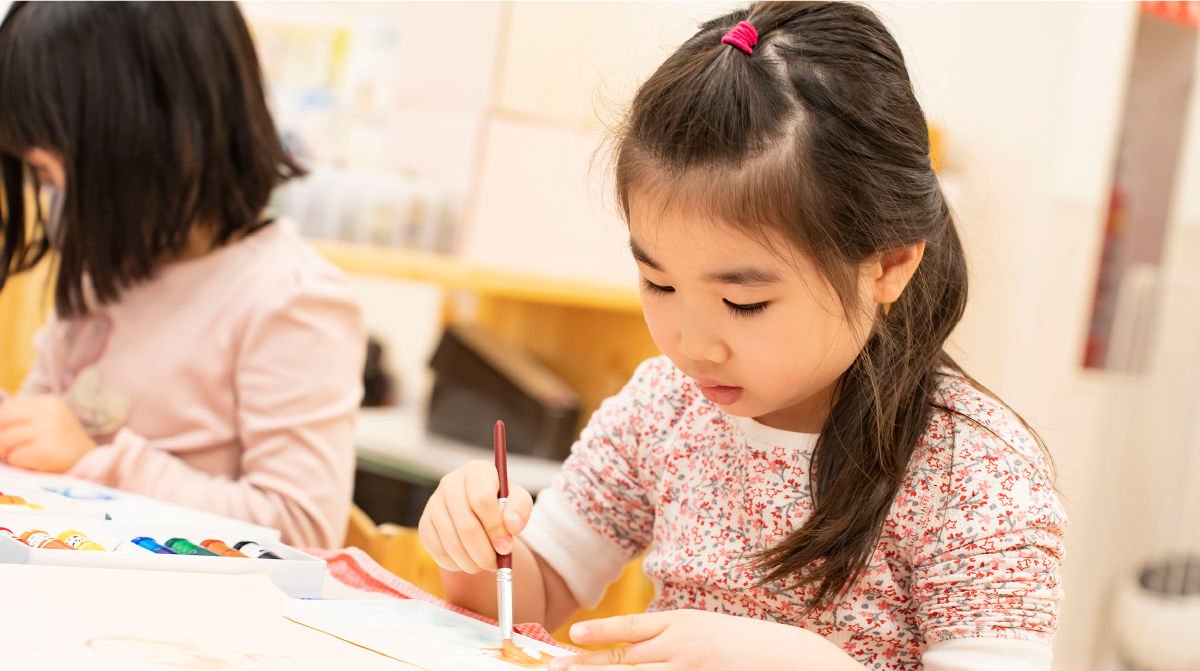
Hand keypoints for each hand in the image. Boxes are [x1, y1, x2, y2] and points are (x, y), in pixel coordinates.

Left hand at [0, 395, 95, 471]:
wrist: (87, 460)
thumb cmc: (61, 441)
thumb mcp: (47, 419)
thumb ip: (22, 416)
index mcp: (48, 402)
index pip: (8, 408)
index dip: (2, 423)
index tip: (10, 433)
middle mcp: (49, 412)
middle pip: (2, 421)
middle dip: (0, 437)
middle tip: (9, 447)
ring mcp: (48, 431)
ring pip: (4, 440)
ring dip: (8, 452)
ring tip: (24, 454)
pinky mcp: (45, 451)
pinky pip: (14, 457)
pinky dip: (19, 463)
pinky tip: (34, 462)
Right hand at [418, 459, 532, 573]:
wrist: (478, 508)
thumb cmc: (501, 504)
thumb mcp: (518, 501)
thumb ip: (520, 510)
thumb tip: (512, 527)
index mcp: (476, 471)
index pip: (482, 500)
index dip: (495, 528)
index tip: (506, 547)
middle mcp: (451, 482)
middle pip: (465, 525)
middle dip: (483, 552)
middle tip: (495, 564)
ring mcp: (434, 502)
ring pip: (451, 542)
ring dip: (471, 562)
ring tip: (484, 564)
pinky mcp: (425, 523)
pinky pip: (438, 552)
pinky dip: (456, 564)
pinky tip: (468, 561)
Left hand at [548, 610, 864, 670]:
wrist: (790, 658)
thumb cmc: (744, 645)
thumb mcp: (704, 629)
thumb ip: (669, 635)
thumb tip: (630, 649)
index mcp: (682, 622)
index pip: (632, 628)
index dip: (600, 632)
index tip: (572, 636)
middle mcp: (683, 645)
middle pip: (627, 659)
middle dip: (590, 666)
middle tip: (557, 668)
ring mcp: (691, 670)